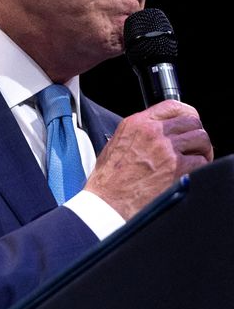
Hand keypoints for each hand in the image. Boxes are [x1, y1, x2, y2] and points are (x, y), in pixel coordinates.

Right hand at [84, 100, 212, 219]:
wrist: (107, 202)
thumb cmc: (107, 179)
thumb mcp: (115, 144)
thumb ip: (138, 133)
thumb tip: (157, 133)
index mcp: (135, 124)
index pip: (171, 106)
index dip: (186, 114)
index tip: (189, 123)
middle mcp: (152, 132)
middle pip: (191, 122)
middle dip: (195, 135)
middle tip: (193, 147)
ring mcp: (166, 149)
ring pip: (201, 139)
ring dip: (200, 151)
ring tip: (193, 161)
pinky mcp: (177, 168)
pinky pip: (201, 161)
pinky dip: (199, 167)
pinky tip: (189, 173)